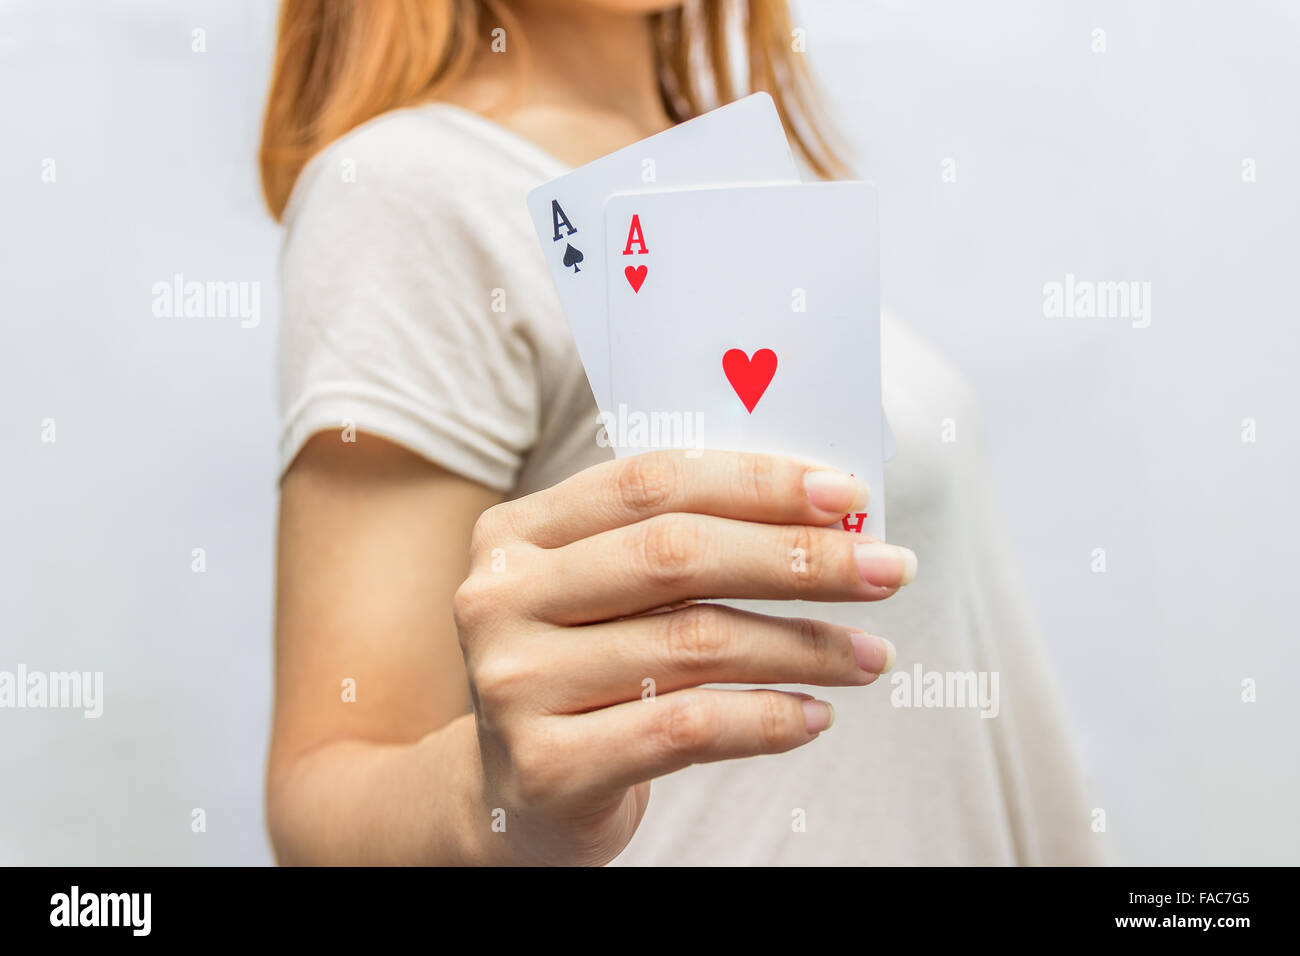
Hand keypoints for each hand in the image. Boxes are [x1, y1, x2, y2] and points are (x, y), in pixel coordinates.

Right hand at [453, 450, 915, 864]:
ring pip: (694, 644)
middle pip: (675, 556)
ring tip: (870, 655)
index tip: (846, 493)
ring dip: (804, 645)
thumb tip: (824, 513)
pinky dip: (768, 719)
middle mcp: (499, 598)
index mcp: (517, 531)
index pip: (650, 483)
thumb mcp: (606, 591)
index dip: (755, 482)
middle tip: (889, 568)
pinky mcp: (547, 766)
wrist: (522, 790)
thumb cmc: (588, 668)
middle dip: (799, 558)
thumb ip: (678, 543)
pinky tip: (815, 716)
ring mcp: (515, 684)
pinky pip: (686, 729)